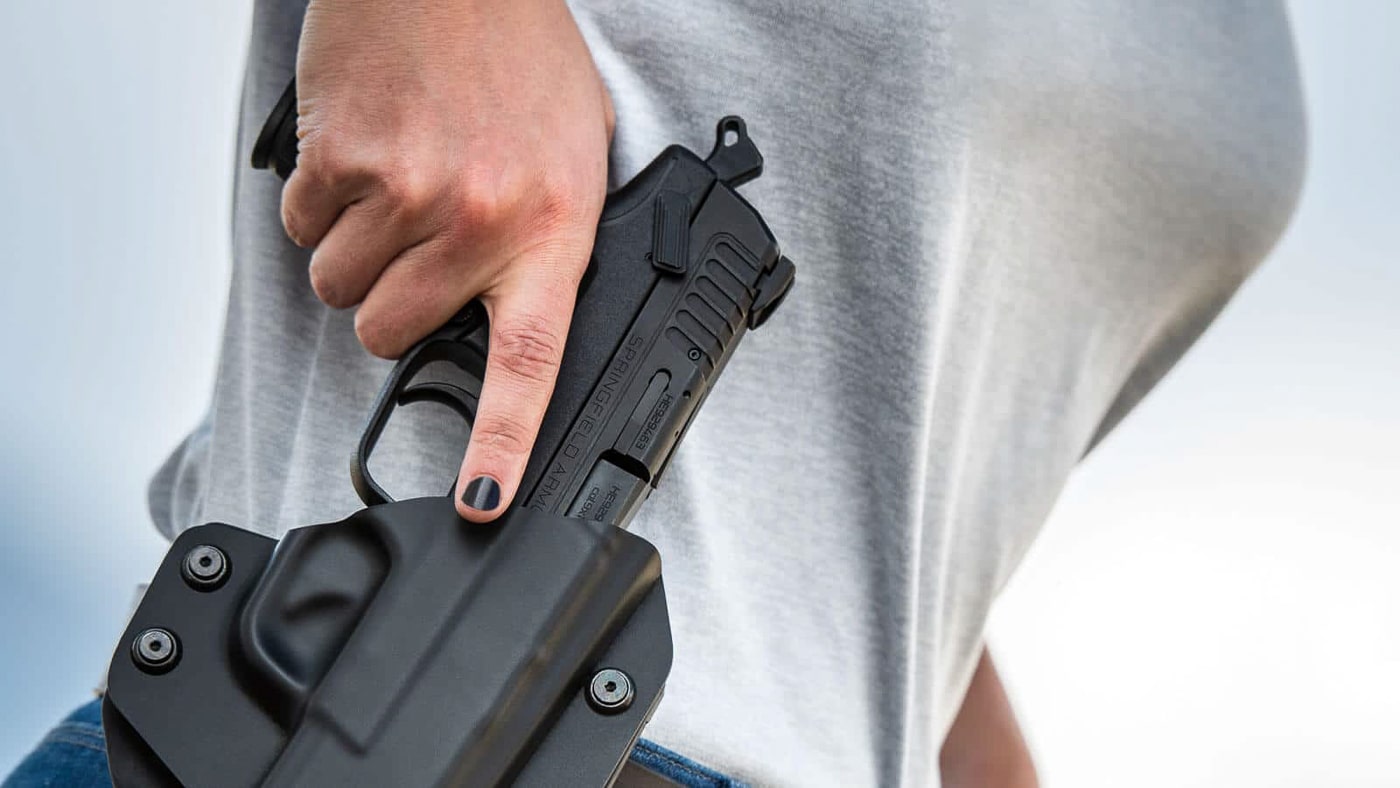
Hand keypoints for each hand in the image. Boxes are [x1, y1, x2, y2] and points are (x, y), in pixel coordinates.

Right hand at [283, 0, 613, 521]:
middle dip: (391, 302)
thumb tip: (520, 320)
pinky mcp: (339, 160)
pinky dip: (319, 206)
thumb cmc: (520, 58)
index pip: (526, 367)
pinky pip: (300, 229)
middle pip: (387, 333)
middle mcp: (477, 222)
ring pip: (337, 288)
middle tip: (419, 243)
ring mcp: (403, 193)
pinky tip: (362, 156)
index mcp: (552, 230)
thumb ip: (550, 243)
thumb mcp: (575, 158)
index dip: (499, 447)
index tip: (483, 504)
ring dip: (353, 253)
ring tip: (395, 183)